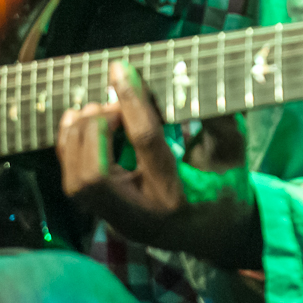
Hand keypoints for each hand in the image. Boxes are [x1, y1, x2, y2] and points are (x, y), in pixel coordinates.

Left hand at [57, 62, 259, 267]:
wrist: (215, 234)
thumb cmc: (224, 186)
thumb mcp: (231, 152)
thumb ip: (219, 118)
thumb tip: (194, 79)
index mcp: (176, 196)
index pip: (146, 142)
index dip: (131, 101)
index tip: (120, 69)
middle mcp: (140, 215)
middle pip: (95, 174)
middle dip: (96, 127)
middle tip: (113, 103)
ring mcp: (117, 219)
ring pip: (77, 181)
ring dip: (80, 136)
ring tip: (99, 110)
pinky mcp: (104, 213)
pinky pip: (74, 181)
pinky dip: (71, 145)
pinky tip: (85, 121)